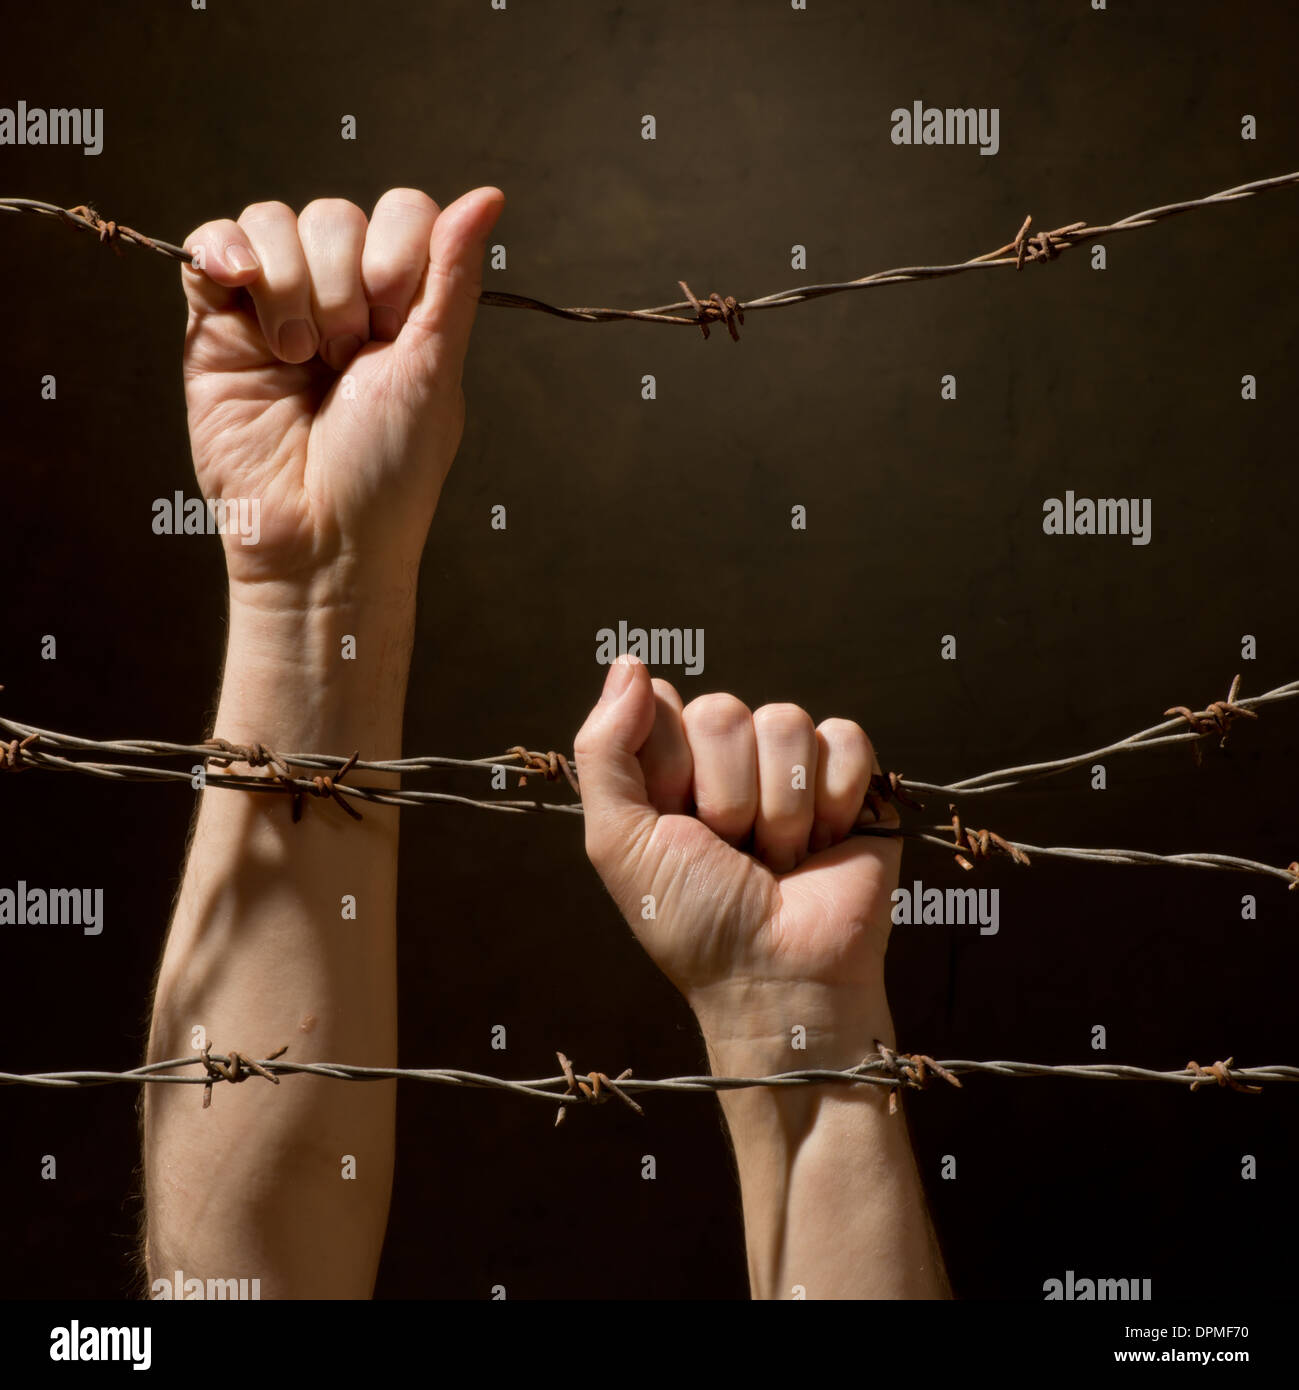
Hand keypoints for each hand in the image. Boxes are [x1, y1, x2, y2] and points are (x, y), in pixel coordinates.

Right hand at [180, 186, 504, 597]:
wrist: (319, 539)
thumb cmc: (388, 473)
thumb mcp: (435, 372)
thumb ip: (451, 279)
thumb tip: (490, 195)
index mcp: (402, 308)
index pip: (400, 214)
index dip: (395, 253)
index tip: (392, 323)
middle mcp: (339, 299)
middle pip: (333, 214)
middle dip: (343, 283)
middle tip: (344, 358)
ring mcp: (275, 309)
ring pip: (272, 223)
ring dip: (291, 285)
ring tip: (299, 358)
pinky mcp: (216, 326)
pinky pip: (211, 245)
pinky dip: (223, 250)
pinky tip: (236, 283)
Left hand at [574, 656, 901, 1068]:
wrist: (776, 977)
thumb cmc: (693, 921)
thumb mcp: (619, 841)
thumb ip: (604, 749)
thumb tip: (628, 661)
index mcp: (669, 770)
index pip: (661, 701)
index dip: (668, 764)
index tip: (675, 823)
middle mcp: (729, 761)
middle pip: (722, 710)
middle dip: (726, 795)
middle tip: (732, 851)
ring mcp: (791, 768)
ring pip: (785, 720)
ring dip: (780, 809)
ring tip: (778, 860)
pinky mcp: (853, 780)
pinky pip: (844, 738)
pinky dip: (834, 800)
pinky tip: (825, 846)